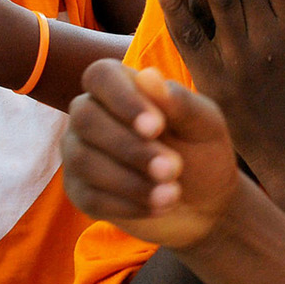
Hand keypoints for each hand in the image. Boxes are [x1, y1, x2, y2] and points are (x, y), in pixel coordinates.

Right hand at [62, 62, 247, 247]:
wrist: (204, 202)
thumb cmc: (202, 150)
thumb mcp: (204, 125)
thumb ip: (179, 103)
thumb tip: (148, 76)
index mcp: (121, 85)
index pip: (101, 76)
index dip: (123, 100)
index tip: (157, 127)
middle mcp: (90, 113)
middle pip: (86, 119)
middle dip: (130, 147)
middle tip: (173, 168)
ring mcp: (79, 152)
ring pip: (83, 160)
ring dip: (130, 180)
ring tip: (173, 194)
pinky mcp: (80, 191)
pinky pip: (89, 197)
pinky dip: (127, 204)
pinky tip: (158, 207)